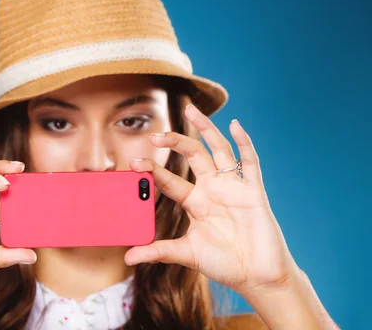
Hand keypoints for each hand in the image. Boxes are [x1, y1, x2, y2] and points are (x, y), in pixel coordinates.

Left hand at [126, 104, 299, 296]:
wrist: (258, 276)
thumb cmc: (224, 263)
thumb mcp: (187, 254)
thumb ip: (158, 252)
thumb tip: (128, 258)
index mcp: (195, 203)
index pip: (170, 180)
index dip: (153, 170)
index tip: (134, 163)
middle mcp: (213, 190)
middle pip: (192, 156)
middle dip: (175, 143)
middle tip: (156, 135)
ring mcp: (233, 188)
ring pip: (218, 150)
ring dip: (206, 129)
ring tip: (191, 110)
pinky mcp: (253, 192)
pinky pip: (249, 162)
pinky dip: (244, 143)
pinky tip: (235, 126)